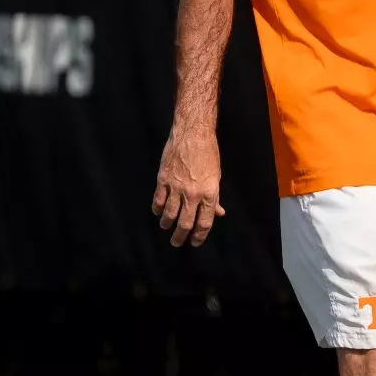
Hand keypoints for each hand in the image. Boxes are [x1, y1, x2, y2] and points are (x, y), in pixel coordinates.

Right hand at [152, 124, 223, 246]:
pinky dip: (157, 209)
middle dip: (180, 236)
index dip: (199, 236)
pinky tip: (158, 211)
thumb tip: (218, 213)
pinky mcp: (163, 179)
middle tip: (177, 242)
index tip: (194, 242)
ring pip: (169, 214)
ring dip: (167, 224)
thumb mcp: (216, 176)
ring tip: (166, 227)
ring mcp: (176, 187)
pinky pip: (158, 200)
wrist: (193, 133)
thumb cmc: (208, 153)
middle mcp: (193, 193)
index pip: (204, 222)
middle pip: (185, 223)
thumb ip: (215, 197)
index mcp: (209, 193)